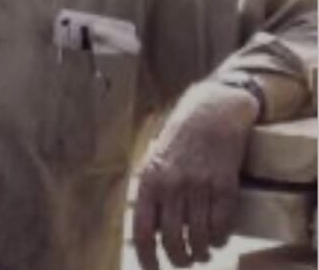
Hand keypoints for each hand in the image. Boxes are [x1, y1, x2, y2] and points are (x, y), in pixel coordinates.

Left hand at [132, 82, 258, 268]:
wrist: (210, 114)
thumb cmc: (178, 140)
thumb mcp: (153, 161)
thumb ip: (149, 192)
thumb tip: (146, 230)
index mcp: (149, 181)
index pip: (143, 231)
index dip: (148, 258)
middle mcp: (173, 186)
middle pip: (173, 241)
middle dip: (179, 259)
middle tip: (184, 261)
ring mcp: (200, 186)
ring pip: (200, 238)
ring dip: (201, 252)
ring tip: (201, 252)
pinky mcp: (225, 186)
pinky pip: (222, 227)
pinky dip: (220, 240)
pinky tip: (217, 238)